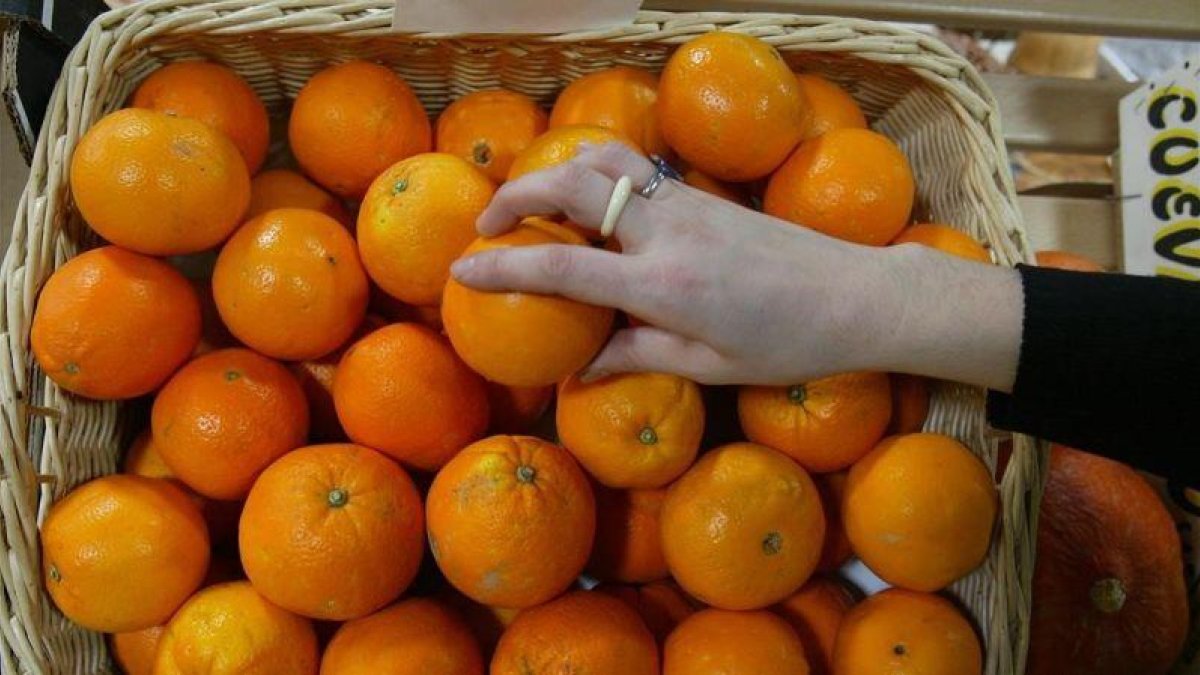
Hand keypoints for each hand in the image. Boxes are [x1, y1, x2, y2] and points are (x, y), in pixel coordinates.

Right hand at [450, 143, 1022, 390]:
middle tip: (486, 222)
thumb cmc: (786, 343)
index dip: (505, 269)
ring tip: (529, 200)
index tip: (462, 271)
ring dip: (554, 171)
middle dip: (516, 195)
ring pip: (604, 162)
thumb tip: (579, 368)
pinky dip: (594, 173)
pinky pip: (634, 170)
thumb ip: (636, 356)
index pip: (563, 269)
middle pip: (572, 187)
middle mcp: (667, 231)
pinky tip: (587, 202)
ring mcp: (686, 203)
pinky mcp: (701, 194)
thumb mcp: (708, 366)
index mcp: (663, 285)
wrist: (855, 295)